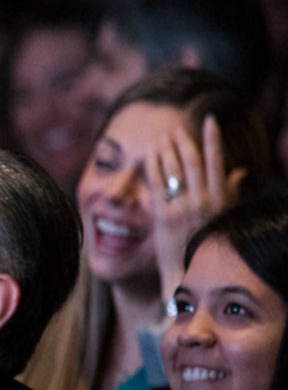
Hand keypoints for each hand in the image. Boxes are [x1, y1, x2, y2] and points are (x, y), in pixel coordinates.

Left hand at [149, 115, 247, 301]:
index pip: (217, 161)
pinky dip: (153, 167)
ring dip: (167, 150)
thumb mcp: (225, 214)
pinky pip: (156, 185)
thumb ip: (230, 191)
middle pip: (192, 162)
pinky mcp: (162, 216)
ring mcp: (181, 207)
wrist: (188, 269)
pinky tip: (150, 155)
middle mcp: (202, 200)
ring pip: (173, 170)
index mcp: (220, 198)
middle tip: (175, 128)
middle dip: (183, 141)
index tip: (209, 120)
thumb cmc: (208, 240)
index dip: (212, 138)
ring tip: (162, 137)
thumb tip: (240, 171)